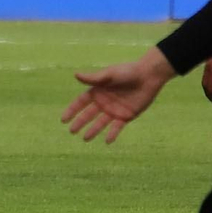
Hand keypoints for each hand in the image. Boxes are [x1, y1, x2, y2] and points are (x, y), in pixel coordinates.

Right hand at [61, 48, 175, 143]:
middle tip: (72, 131)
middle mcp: (104, 102)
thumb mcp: (109, 74)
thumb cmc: (128, 72)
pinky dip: (112, 134)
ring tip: (85, 139)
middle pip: (89, 114)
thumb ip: (93, 78)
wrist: (148, 76)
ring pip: (101, 123)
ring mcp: (114, 110)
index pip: (81, 102)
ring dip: (93, 130)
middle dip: (80, 122)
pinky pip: (117, 127)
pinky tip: (108, 141)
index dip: (72, 110)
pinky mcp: (126, 116)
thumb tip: (75, 75)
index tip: (63, 119)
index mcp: (97, 91)